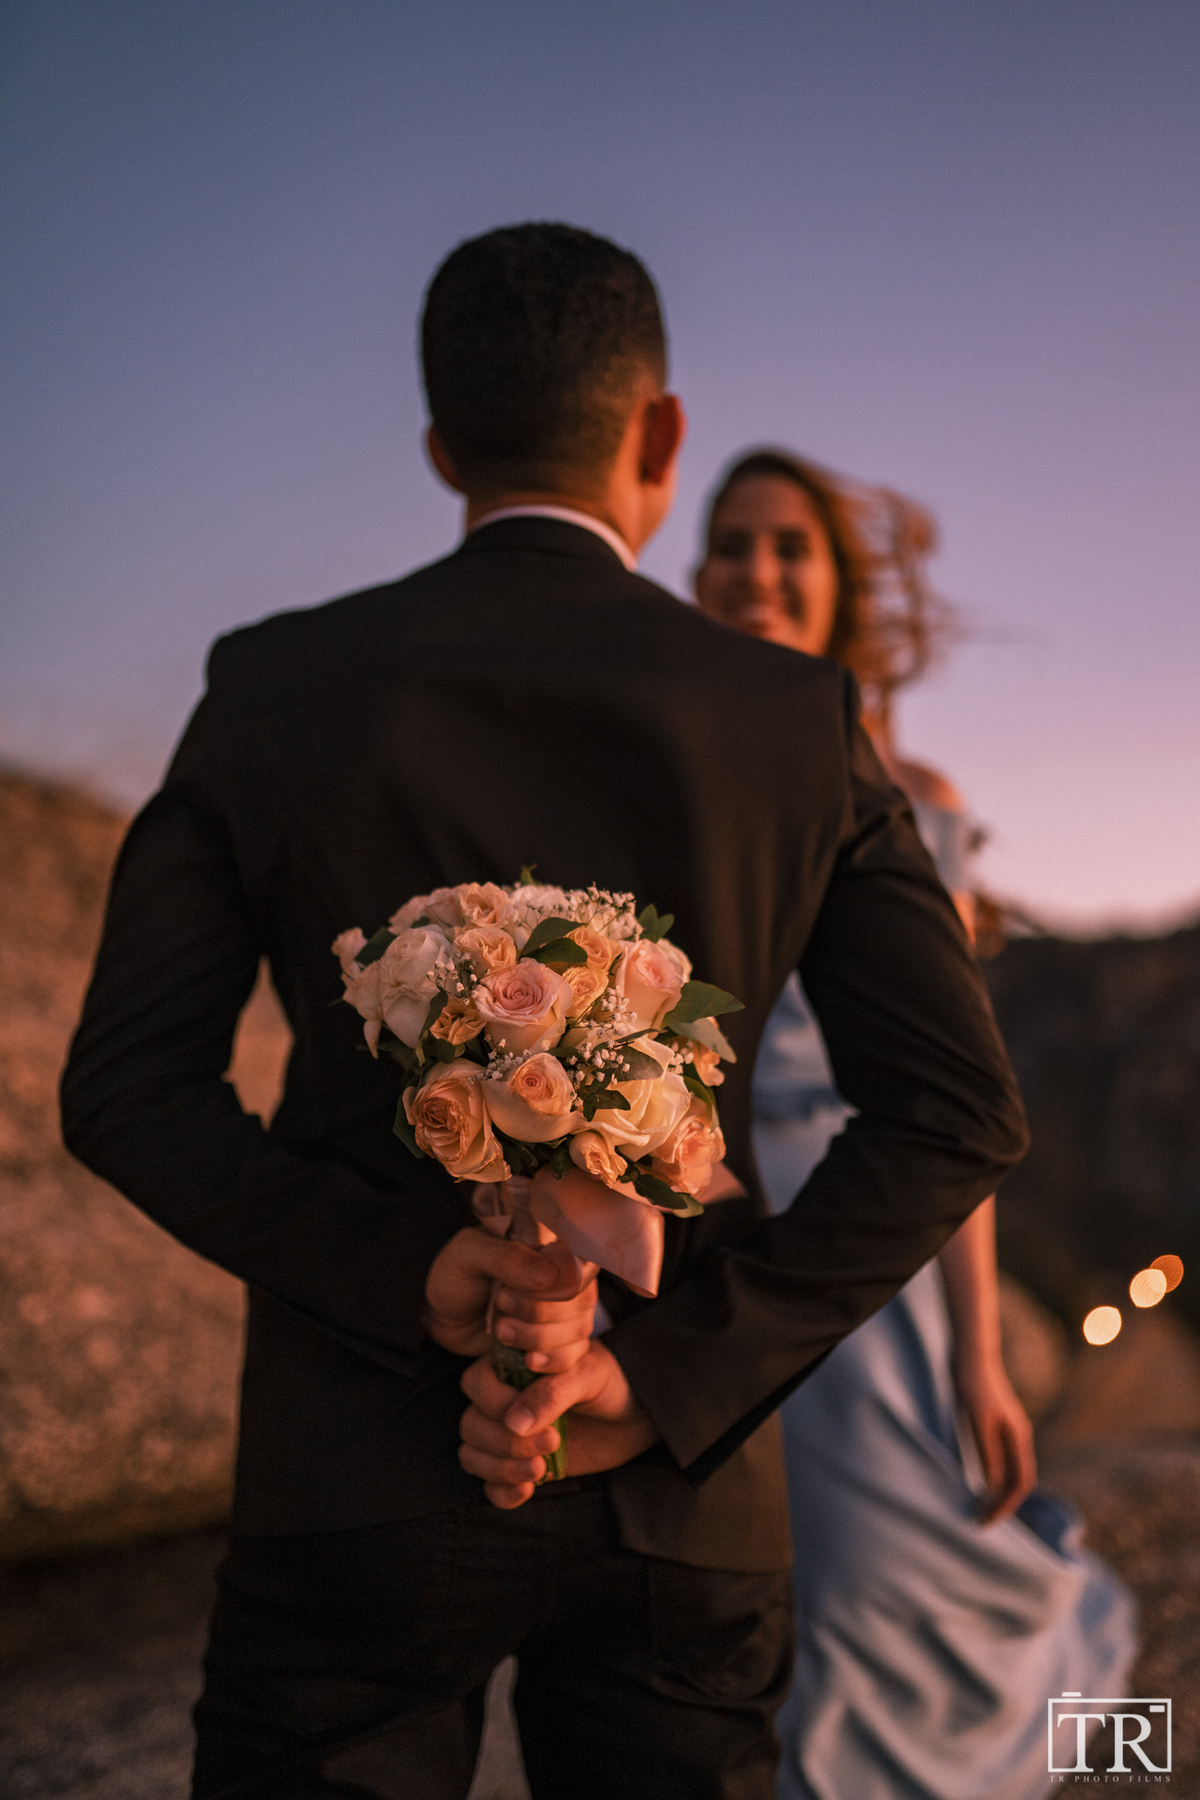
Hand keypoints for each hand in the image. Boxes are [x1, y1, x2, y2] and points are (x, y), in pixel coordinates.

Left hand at [424, 1226, 596, 1364]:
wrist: (442, 1317)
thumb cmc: (455, 1276)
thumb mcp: (469, 1255)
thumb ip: (506, 1258)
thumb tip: (549, 1276)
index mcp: (550, 1245)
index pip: (578, 1264)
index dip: (554, 1285)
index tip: (509, 1293)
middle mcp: (565, 1276)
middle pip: (580, 1300)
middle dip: (538, 1314)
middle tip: (499, 1307)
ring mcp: (565, 1310)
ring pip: (579, 1328)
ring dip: (539, 1338)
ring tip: (501, 1331)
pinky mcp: (557, 1341)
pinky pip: (574, 1354)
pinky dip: (553, 1361)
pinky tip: (527, 1360)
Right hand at [458, 1338, 659, 1508]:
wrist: (637, 1413)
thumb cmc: (611, 1382)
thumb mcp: (587, 1377)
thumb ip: (552, 1394)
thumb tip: (514, 1423)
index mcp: (512, 1366)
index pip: (476, 1383)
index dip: (495, 1405)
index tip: (532, 1421)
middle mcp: (504, 1399)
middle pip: (472, 1424)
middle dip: (505, 1443)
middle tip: (551, 1444)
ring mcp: (509, 1434)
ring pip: (474, 1454)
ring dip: (500, 1468)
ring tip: (539, 1469)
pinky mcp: (519, 1464)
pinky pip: (490, 1483)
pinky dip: (501, 1491)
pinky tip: (527, 1491)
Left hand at [953, 1352, 1036, 1522]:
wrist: (971, 1353)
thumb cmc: (973, 1385)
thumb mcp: (977, 1420)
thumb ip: (987, 1452)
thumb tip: (993, 1486)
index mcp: (1017, 1438)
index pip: (1019, 1484)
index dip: (1004, 1506)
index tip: (986, 1522)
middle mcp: (1018, 1436)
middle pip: (1019, 1481)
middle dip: (1004, 1504)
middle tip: (982, 1521)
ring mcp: (1009, 1429)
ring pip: (1011, 1470)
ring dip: (999, 1492)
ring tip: (980, 1507)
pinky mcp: (997, 1423)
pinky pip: (1002, 1459)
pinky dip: (994, 1476)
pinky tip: (978, 1481)